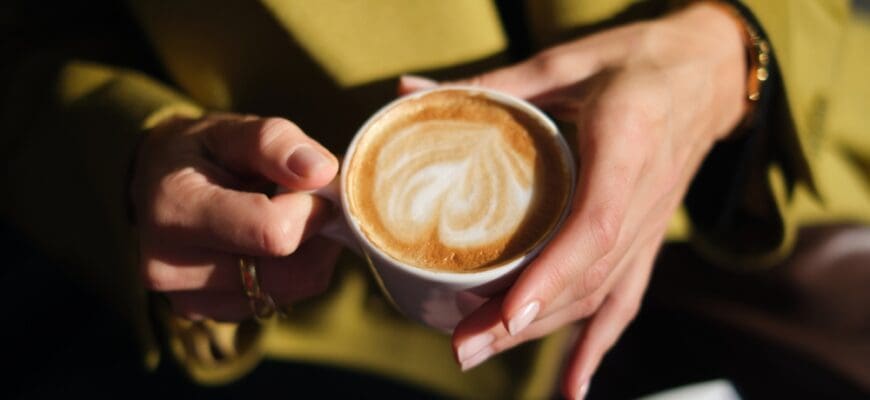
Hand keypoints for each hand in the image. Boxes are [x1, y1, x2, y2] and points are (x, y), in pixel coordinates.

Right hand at [131, 113, 340, 320]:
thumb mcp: (231, 130)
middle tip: (311, 198)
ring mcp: (190, 300)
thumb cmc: (201, 151)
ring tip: (289, 215)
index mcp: (174, 212)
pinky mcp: (211, 314)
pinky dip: (296, 269)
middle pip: (290, 271)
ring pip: (295, 288)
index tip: (312, 182)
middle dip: (317, 232)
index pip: (271, 232)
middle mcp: (171, 267)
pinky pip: (283, 298)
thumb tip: (322, 171)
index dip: (310, 206)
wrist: (160, 184)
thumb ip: (275, 142)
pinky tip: (275, 241)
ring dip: (312, 251)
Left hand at [402, 3, 745, 397]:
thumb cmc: (641, 58)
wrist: (711, 72)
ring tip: (480, 352)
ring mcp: (650, 224)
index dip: (553, 274)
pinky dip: (597, 345)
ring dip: (543, 332)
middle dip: (524, 317)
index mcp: (628, 142)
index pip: (594, 225)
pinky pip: (626, 298)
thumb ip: (496, 84)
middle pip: (588, 274)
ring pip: (599, 293)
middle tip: (462, 345)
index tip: (508, 312)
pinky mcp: (649, 238)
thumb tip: (410, 96)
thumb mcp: (568, 59)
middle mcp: (644, 194)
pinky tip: (572, 388)